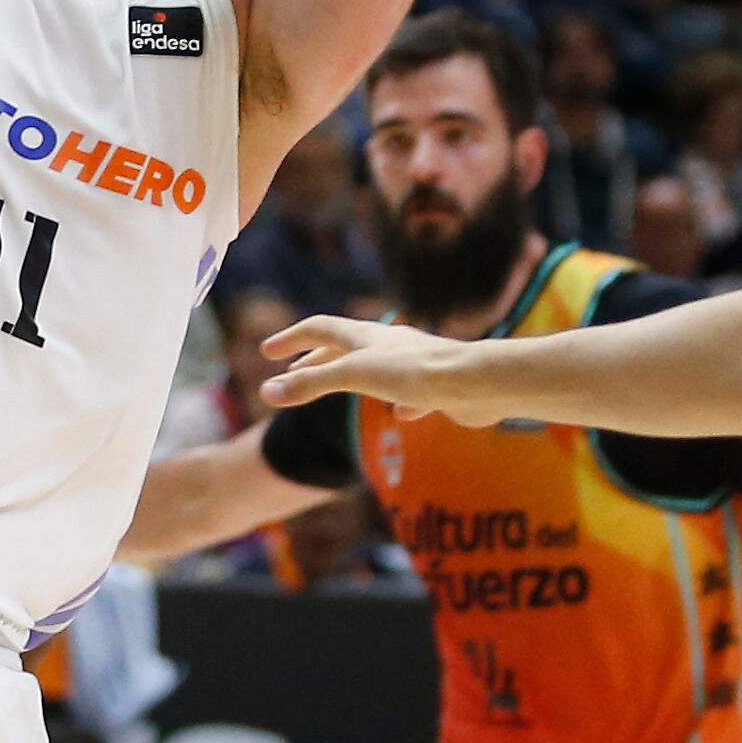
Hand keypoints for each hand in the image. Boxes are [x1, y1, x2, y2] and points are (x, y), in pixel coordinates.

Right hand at [259, 315, 498, 419]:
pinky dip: (396, 399)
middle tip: (288, 372)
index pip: (319, 329)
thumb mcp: (353, 376)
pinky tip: (400, 413)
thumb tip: (266, 393)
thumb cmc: (414, 373)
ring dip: (350, 376)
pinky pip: (410, 390)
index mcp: (364, 336)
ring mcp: (412, 364)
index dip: (291, 338)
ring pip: (374, 367)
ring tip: (339, 390)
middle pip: (342, 347)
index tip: (267, 352)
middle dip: (312, 359)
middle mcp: (387, 344)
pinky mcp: (435, 386)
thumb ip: (311, 384)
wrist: (475, 383)